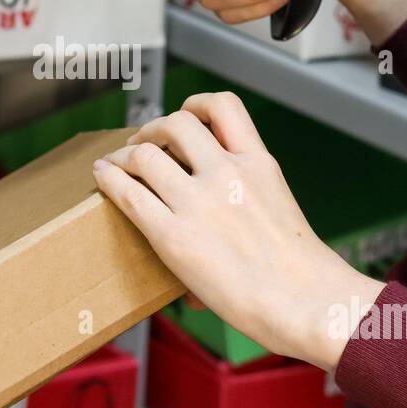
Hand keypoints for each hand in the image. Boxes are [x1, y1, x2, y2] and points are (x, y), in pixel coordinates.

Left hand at [91, 91, 385, 370]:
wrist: (304, 303)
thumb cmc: (300, 274)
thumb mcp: (280, 210)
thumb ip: (247, 197)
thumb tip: (216, 225)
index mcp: (259, 164)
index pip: (224, 106)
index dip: (196, 104)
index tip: (185, 114)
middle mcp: (227, 173)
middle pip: (176, 123)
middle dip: (153, 128)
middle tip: (142, 143)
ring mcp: (198, 202)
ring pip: (145, 154)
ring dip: (126, 154)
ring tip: (117, 163)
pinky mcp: (173, 235)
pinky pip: (128, 193)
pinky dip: (109, 179)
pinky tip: (103, 177)